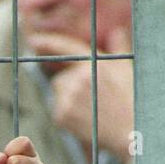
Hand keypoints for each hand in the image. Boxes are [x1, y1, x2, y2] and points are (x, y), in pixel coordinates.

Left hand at [28, 27, 134, 162]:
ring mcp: (70, 97)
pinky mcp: (63, 115)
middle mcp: (80, 78)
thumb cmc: (131, 101)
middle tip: (89, 101)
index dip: (48, 42)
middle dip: (69, 87)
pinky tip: (85, 120)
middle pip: (60, 79)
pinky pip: (57, 110)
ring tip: (90, 110)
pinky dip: (66, 114)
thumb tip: (117, 32)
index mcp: (95, 64)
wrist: (130, 131)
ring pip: (58, 94)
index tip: (33, 40)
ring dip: (67, 100)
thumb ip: (119, 49)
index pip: (67, 48)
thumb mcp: (127, 71)